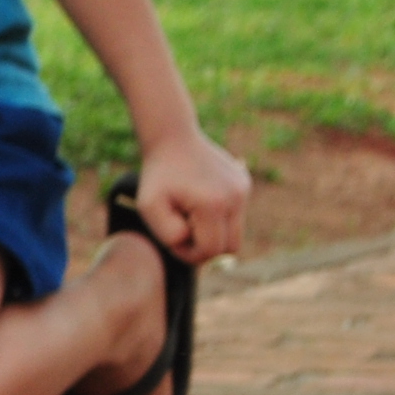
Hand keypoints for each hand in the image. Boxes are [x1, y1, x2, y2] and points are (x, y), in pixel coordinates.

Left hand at [131, 130, 249, 263]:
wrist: (173, 140)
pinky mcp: (244, 184)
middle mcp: (235, 198)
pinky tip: (199, 201)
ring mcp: (243, 190)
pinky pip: (236, 215)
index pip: (210, 250)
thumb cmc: (158, 176)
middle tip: (182, 232)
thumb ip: (169, 234)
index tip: (172, 242)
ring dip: (213, 233)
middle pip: (231, 247)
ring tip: (189, 216)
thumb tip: (194, 245)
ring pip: (235, 233)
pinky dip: (219, 217)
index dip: (190, 254)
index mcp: (213, 205)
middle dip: (206, 248)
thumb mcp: (149, 207)